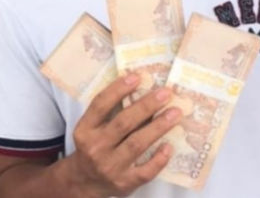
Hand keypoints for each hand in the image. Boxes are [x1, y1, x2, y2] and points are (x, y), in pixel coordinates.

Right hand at [63, 73, 181, 196]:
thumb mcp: (91, 130)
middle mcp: (95, 148)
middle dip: (146, 106)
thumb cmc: (93, 148)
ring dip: (158, 126)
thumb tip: (139, 88)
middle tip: (165, 93)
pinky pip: (146, 170)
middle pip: (123, 123)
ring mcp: (110, 167)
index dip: (118, 90)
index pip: (100, 105)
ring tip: (175, 113)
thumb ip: (109, 113)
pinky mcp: (124, 183)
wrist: (85, 181)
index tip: (137, 77)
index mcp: (85, 130)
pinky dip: (159, 158)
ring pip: (137, 143)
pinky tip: (169, 146)